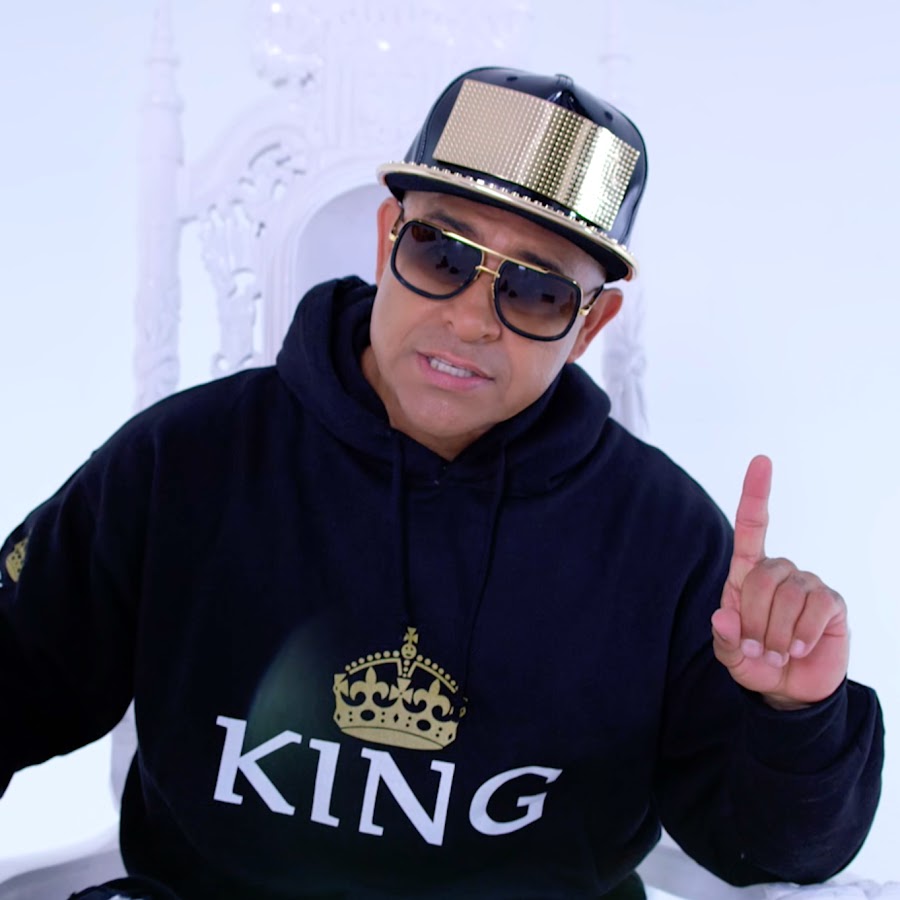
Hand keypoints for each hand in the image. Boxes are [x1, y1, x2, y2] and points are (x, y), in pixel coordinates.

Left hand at [711, 455, 848, 708]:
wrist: (790, 690)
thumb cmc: (755, 662)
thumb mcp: (731, 657)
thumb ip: (724, 639)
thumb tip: (724, 616)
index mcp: (747, 574)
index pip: (752, 526)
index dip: (756, 493)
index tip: (762, 461)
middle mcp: (779, 571)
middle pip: (762, 576)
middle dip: (755, 620)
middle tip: (758, 647)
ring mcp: (808, 584)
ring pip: (788, 595)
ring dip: (778, 634)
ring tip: (778, 652)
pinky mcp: (832, 603)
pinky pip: (816, 608)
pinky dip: (802, 635)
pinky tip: (800, 648)